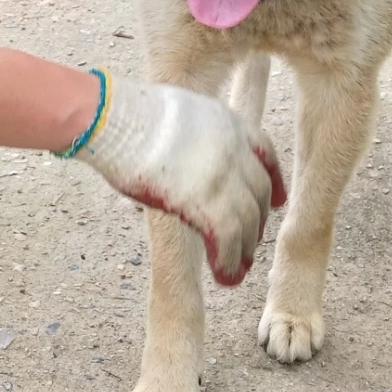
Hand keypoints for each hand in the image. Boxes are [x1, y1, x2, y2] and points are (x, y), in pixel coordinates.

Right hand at [78, 78, 285, 284]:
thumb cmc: (125, 115)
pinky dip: (229, 261)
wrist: (114, 118)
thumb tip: (176, 155)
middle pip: (259, 191)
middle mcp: (234, 148)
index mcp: (227, 122)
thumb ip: (188, 137)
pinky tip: (225, 276)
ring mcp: (224, 175)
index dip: (272, 180)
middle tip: (252, 243)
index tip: (277, 201)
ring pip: (248, 220)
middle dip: (257, 221)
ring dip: (244, 248)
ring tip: (240, 270)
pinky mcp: (206, 201)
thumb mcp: (174, 115)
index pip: (265, 153)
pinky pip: (228, 239)